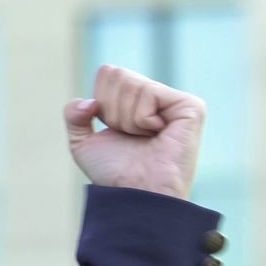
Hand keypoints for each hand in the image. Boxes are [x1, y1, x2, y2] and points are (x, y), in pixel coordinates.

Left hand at [63, 64, 205, 200]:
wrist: (134, 194)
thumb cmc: (114, 173)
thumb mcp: (82, 142)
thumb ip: (74, 114)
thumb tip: (89, 101)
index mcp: (135, 100)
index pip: (108, 72)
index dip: (101, 102)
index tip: (114, 129)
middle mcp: (156, 97)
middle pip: (117, 73)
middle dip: (112, 109)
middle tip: (129, 135)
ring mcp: (175, 101)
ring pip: (131, 83)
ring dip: (127, 118)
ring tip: (144, 138)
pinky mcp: (191, 107)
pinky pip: (150, 93)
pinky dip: (143, 118)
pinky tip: (157, 133)